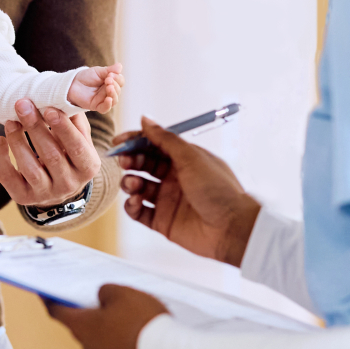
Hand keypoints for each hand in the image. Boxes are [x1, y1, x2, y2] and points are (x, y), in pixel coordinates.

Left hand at [0, 100, 100, 208]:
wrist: (59, 189)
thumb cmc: (70, 156)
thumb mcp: (80, 140)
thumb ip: (75, 121)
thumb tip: (66, 95)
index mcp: (87, 168)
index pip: (76, 147)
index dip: (63, 128)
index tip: (48, 108)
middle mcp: (68, 184)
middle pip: (51, 155)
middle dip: (35, 128)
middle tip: (23, 105)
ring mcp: (45, 194)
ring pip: (29, 168)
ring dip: (17, 141)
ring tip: (10, 121)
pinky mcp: (24, 197)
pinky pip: (9, 178)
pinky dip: (0, 159)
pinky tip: (0, 140)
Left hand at [46, 285, 168, 348]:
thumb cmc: (142, 322)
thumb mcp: (124, 293)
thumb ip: (106, 292)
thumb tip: (102, 298)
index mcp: (82, 329)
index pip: (57, 312)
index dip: (50, 300)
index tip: (44, 294)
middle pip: (84, 330)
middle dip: (93, 317)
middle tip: (107, 303)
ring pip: (105, 346)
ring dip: (113, 335)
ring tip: (134, 321)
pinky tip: (144, 340)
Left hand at [66, 64, 123, 113]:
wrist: (72, 83)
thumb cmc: (86, 77)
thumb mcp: (98, 71)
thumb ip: (109, 70)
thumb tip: (120, 66)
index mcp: (111, 82)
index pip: (120, 81)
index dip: (118, 78)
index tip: (111, 74)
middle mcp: (109, 92)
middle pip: (118, 91)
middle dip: (115, 84)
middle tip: (108, 79)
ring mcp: (103, 99)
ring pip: (114, 100)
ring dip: (113, 94)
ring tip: (109, 87)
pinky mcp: (96, 106)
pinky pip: (105, 108)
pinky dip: (108, 104)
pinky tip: (108, 99)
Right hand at [119, 119, 259, 267]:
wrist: (231, 228)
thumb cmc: (219, 190)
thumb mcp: (191, 157)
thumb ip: (165, 139)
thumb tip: (145, 120)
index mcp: (184, 159)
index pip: (154, 145)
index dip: (135, 141)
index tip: (118, 142)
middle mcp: (174, 177)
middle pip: (144, 164)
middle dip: (131, 161)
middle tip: (124, 162)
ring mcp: (168, 199)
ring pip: (138, 187)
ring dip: (130, 182)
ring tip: (133, 184)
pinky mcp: (162, 221)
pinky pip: (139, 211)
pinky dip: (132, 205)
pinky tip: (135, 202)